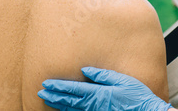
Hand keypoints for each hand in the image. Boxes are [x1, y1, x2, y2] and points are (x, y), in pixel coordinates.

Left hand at [38, 67, 172, 110]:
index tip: (46, 84)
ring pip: (72, 110)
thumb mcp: (122, 80)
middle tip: (41, 92)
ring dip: (58, 104)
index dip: (58, 86)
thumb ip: (102, 75)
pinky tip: (65, 109)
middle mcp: (93, 105)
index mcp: (97, 93)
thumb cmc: (136, 97)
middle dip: (54, 96)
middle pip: (69, 100)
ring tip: (47, 100)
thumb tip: (85, 70)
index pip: (73, 89)